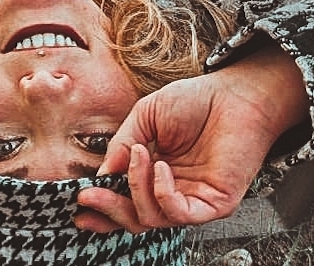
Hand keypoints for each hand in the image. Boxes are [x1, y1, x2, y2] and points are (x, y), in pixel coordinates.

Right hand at [76, 42, 308, 231]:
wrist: (234, 95)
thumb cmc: (194, 101)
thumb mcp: (145, 116)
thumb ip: (122, 144)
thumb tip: (102, 175)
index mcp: (154, 172)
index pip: (126, 199)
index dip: (103, 205)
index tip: (80, 200)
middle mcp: (172, 191)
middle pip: (135, 218)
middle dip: (109, 210)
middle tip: (89, 197)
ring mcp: (192, 199)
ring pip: (152, 219)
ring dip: (135, 189)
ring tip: (138, 155)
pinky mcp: (213, 204)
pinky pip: (179, 213)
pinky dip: (161, 192)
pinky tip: (161, 166)